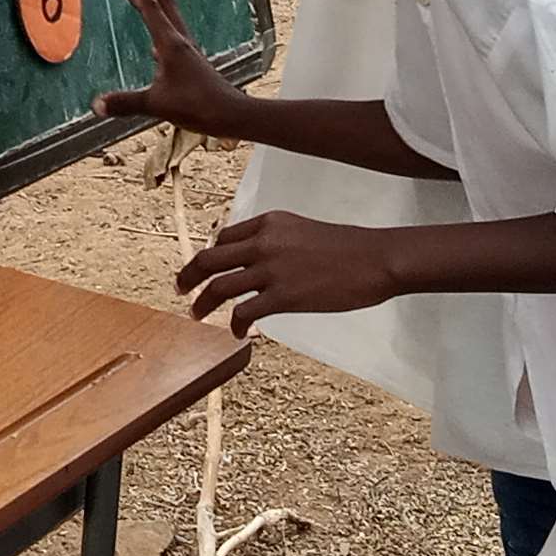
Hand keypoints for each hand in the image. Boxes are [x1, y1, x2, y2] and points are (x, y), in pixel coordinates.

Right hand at [95, 0, 241, 136]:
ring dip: (154, 1)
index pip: (149, 7)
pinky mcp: (191, 60)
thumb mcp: (156, 104)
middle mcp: (180, 41)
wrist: (231, 114)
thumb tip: (97, 105)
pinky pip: (173, 34)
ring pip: (170, 15)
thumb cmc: (199, 106)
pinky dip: (160, 26)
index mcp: (171, 44)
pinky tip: (154, 40)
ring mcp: (187, 49)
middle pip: (163, 3)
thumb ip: (126, 103)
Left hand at [176, 211, 403, 335]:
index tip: (204, 269)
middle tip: (180, 288)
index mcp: (269, 222)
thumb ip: (276, 241)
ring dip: (202, 303)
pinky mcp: (282, 296)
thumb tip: (258, 260)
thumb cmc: (348, 247)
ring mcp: (271, 269)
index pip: (224, 238)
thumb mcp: (303, 230)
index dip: (210, 255)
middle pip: (210, 259)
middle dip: (189, 275)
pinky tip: (236, 333)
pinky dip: (234, 324)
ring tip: (197, 314)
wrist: (375, 259)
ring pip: (219, 286)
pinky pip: (243, 312)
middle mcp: (263, 242)